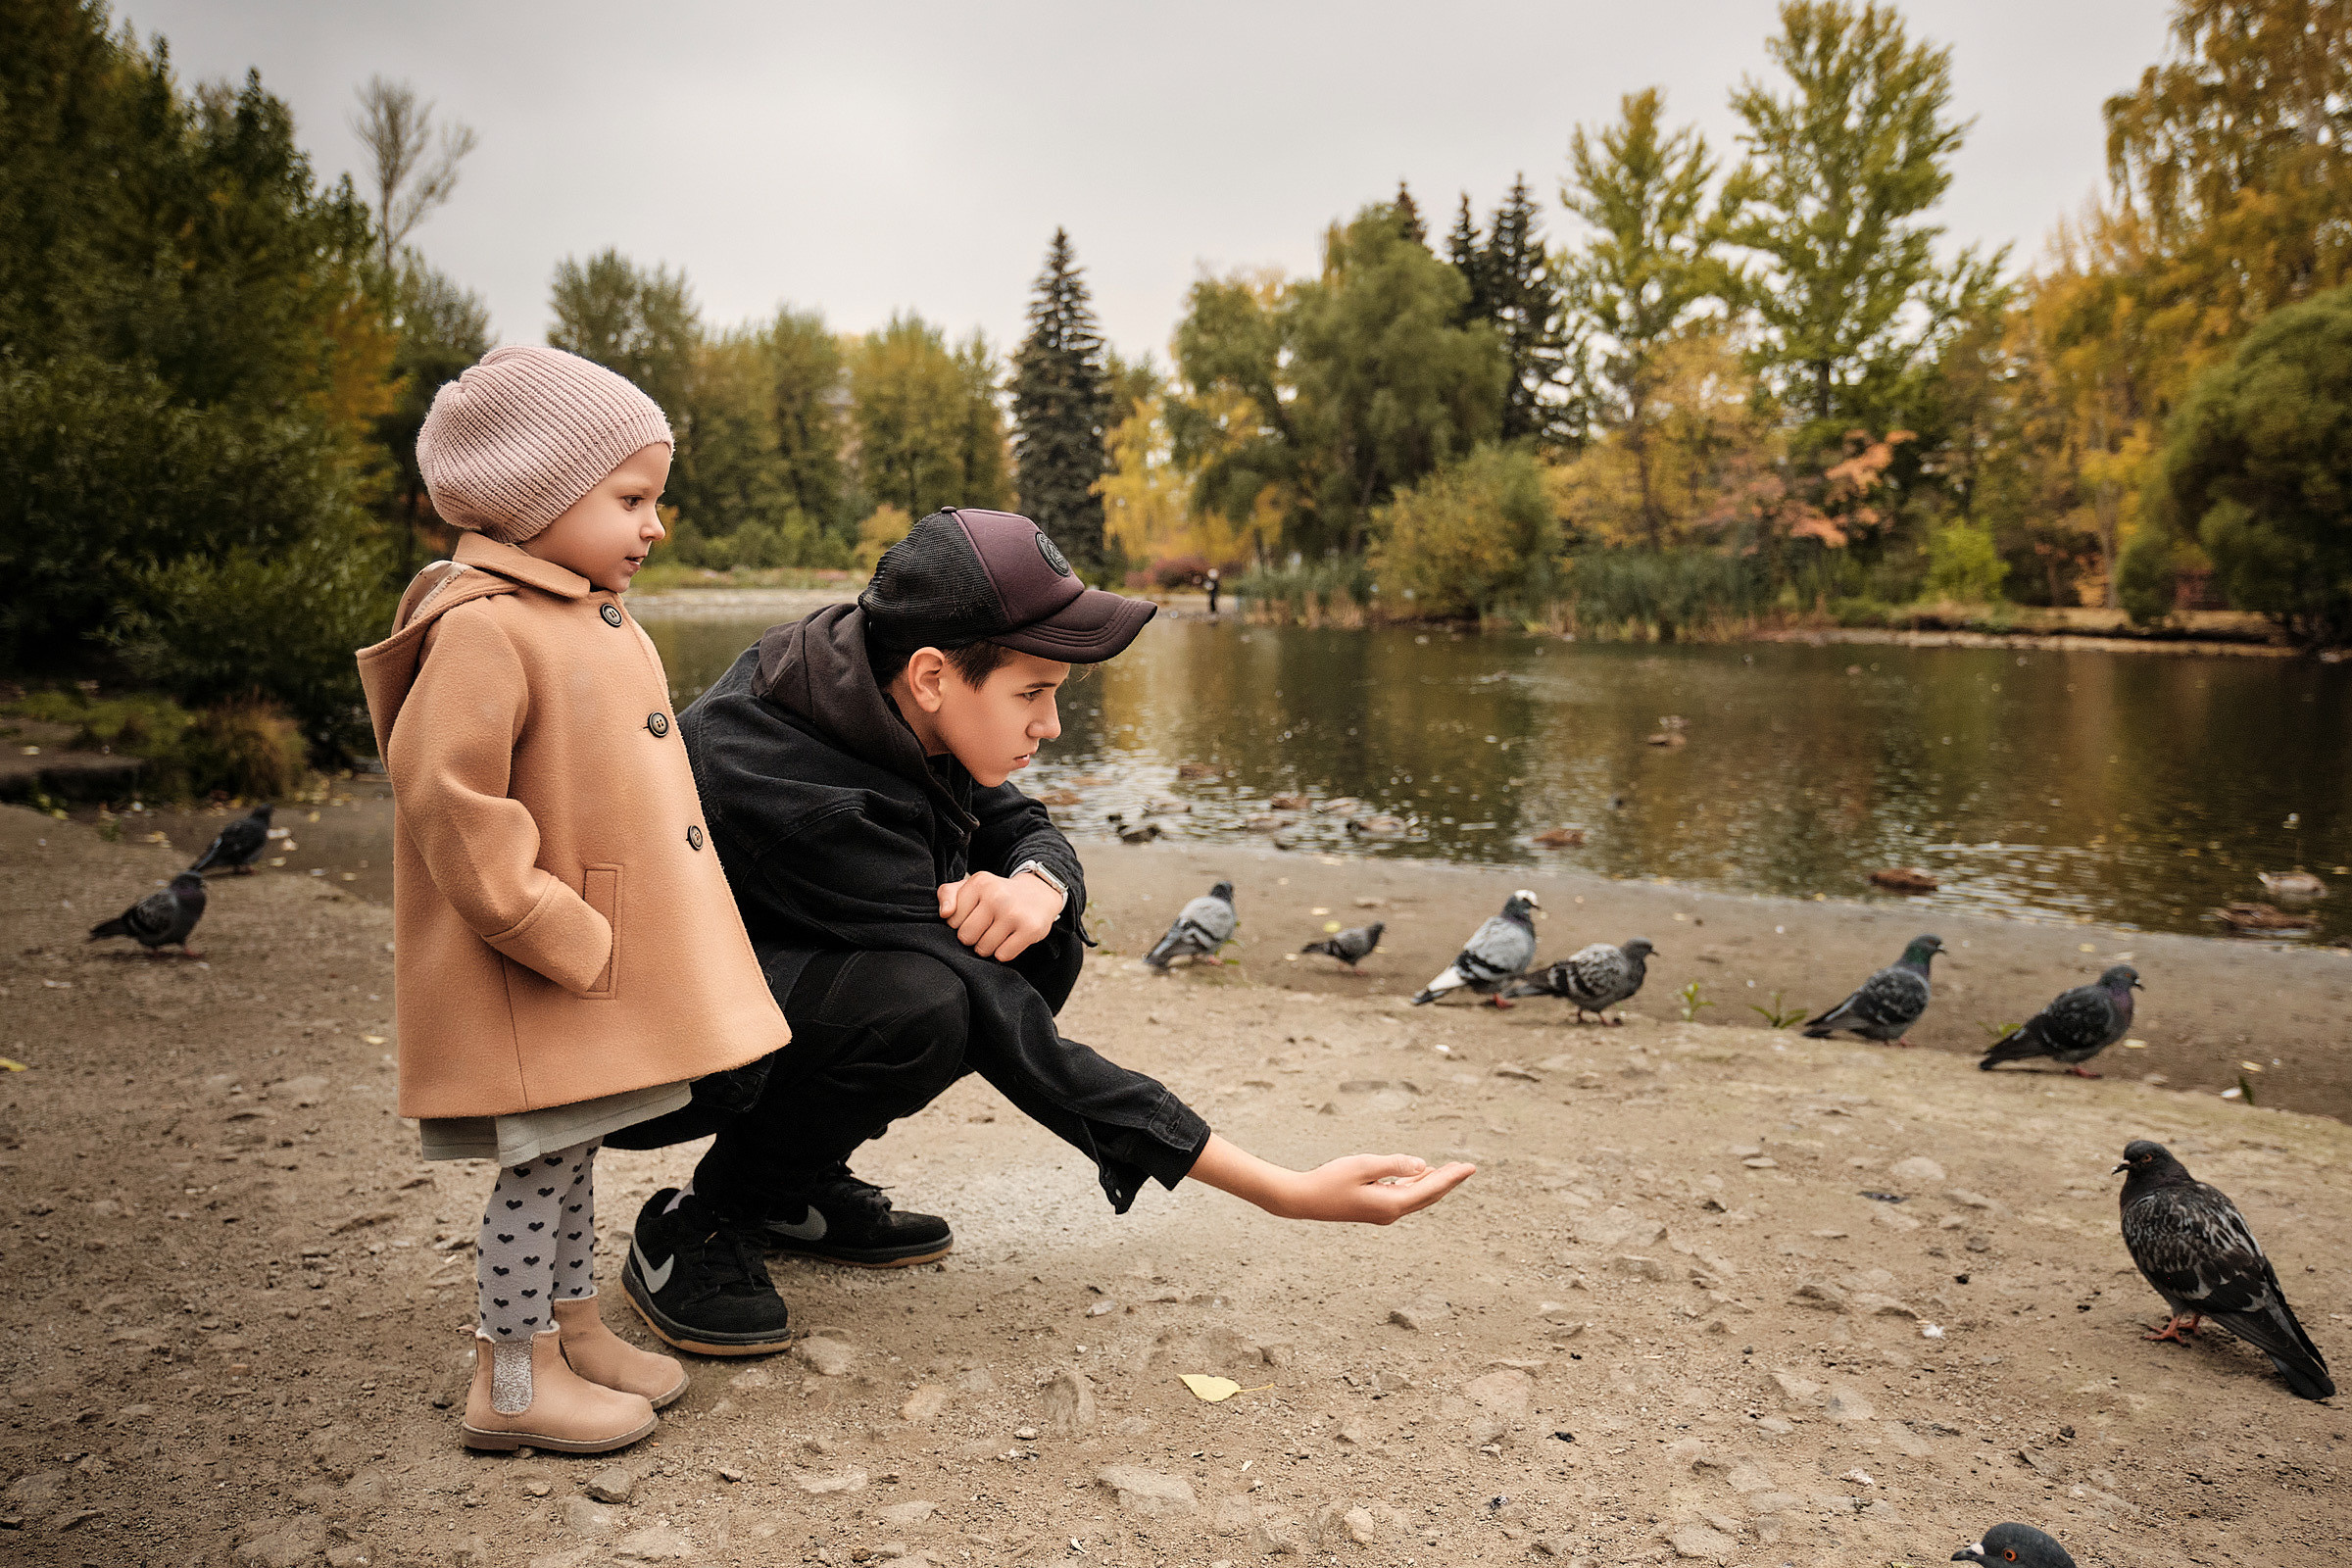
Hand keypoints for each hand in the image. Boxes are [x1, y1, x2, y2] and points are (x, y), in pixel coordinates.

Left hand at [936, 870, 1061, 960]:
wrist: (1039, 894)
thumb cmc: (998, 894)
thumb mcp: (972, 886)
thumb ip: (948, 894)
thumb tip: (945, 913)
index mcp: (979, 882)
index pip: (951, 921)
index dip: (960, 923)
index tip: (973, 916)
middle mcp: (997, 895)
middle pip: (966, 937)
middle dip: (973, 938)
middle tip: (985, 928)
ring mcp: (1014, 913)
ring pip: (983, 949)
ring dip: (988, 947)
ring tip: (997, 933)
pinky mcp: (1030, 929)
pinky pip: (1003, 955)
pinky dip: (1004, 953)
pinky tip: (1010, 939)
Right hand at [1185, 1133, 1474, 1223]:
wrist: (1302, 1199)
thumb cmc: (1329, 1179)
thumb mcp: (1363, 1166)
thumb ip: (1394, 1164)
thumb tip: (1423, 1166)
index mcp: (1391, 1204)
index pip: (1430, 1189)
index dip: (1452, 1177)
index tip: (1471, 1167)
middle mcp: (1390, 1213)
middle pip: (1427, 1196)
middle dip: (1448, 1181)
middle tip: (1467, 1167)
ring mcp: (1381, 1213)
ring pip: (1415, 1197)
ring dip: (1432, 1183)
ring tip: (1450, 1170)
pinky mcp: (1372, 1208)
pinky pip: (1402, 1196)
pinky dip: (1415, 1185)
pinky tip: (1419, 1175)